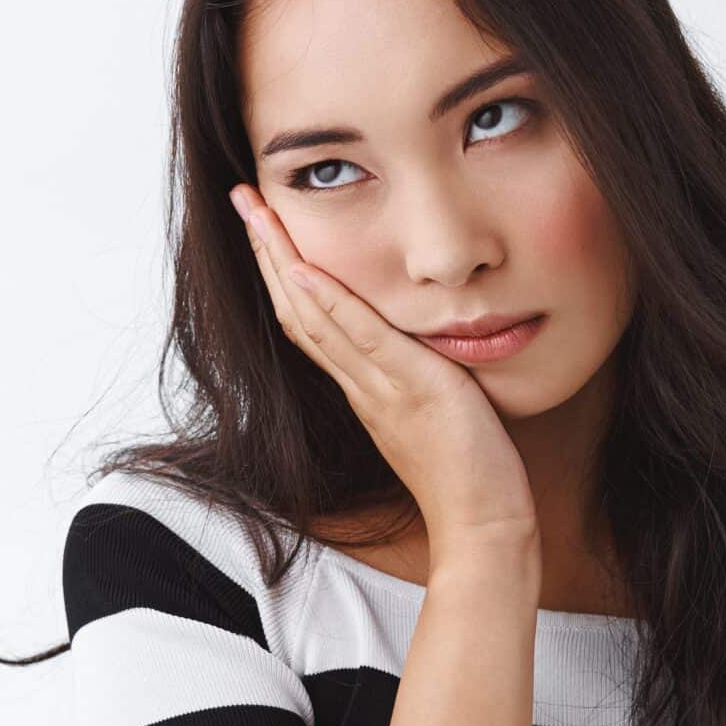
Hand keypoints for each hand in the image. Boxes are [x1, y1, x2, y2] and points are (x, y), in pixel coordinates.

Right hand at [231, 183, 537, 550]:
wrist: (483, 526)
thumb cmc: (472, 476)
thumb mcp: (437, 413)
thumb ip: (418, 377)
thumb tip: (423, 342)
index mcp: (363, 388)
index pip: (309, 320)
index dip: (281, 271)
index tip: (264, 225)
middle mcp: (360, 386)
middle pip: (295, 310)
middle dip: (266, 251)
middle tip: (241, 199)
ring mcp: (380, 389)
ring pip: (315, 318)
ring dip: (281, 261)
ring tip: (257, 212)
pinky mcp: (412, 391)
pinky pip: (362, 341)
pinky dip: (331, 304)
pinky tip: (306, 270)